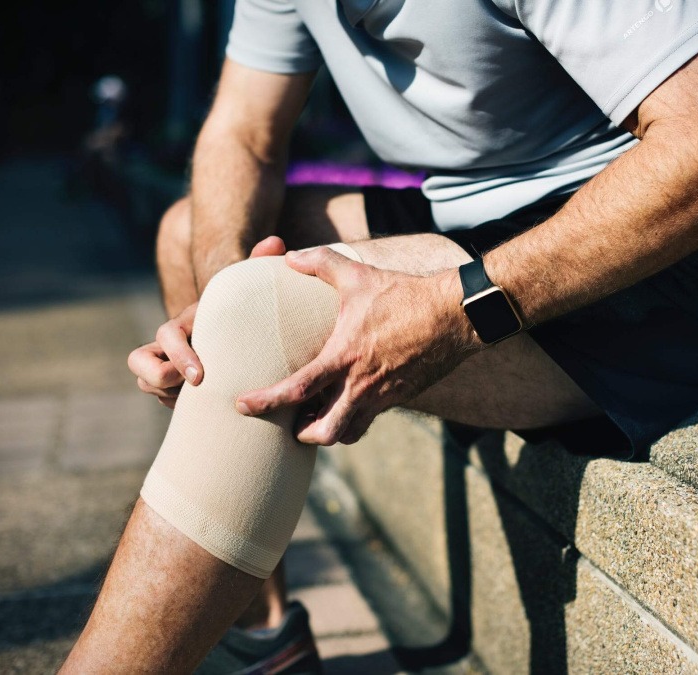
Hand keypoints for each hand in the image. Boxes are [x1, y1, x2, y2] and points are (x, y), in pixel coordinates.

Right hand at [129, 236, 288, 407]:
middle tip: (196, 388)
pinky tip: (210, 406)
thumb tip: (275, 242)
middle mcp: (170, 343)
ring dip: (170, 394)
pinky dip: (180, 406)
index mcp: (187, 322)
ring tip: (205, 397)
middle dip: (161, 378)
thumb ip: (258, 266)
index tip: (200, 376)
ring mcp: (167, 364)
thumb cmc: (248, 312)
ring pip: (148, 383)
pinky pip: (163, 399)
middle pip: (138, 362)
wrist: (242, 335)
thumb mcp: (251, 291)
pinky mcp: (173, 386)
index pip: (164, 335)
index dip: (177, 355)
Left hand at [236, 247, 477, 444]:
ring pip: (349, 433)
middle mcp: (362, 385)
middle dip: (302, 434)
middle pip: (324, 432)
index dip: (265, 402)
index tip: (242, 405)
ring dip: (329, 431)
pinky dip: (354, 420)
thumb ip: (320, 262)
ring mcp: (383, 396)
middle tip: (290, 422)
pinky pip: (371, 419)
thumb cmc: (405, 294)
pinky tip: (348, 403)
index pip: (297, 390)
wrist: (455, 316)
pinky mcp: (400, 397)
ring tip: (317, 416)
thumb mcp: (359, 274)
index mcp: (344, 356)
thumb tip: (289, 256)